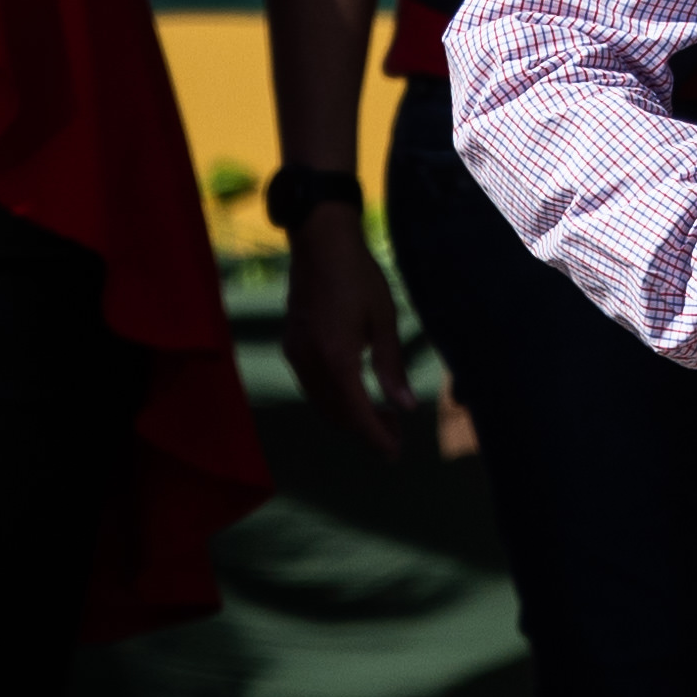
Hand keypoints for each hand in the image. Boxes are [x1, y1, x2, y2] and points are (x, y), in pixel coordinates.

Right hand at [287, 191, 412, 457]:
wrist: (319, 241)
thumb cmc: (359, 276)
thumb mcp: (384, 319)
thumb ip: (391, 366)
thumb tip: (405, 406)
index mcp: (336, 359)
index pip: (357, 414)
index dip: (377, 438)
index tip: (394, 455)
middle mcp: (310, 363)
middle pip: (337, 414)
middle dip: (365, 429)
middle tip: (395, 431)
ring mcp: (296, 354)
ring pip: (322, 402)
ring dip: (349, 414)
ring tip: (379, 413)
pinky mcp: (291, 344)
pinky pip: (312, 385)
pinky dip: (334, 397)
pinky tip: (354, 389)